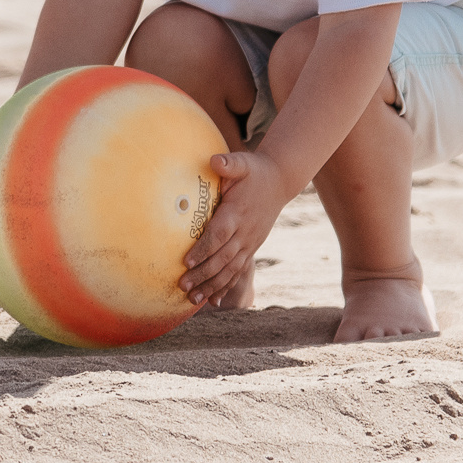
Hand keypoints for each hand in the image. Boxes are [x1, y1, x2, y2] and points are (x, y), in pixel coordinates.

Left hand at [180, 150, 285, 305]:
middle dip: (202, 274)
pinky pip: (238, 271)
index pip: (218, 235)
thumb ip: (229, 164)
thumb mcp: (243, 163)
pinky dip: (226, 287)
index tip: (186, 261)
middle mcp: (244, 232)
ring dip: (212, 286)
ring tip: (193, 299)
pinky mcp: (251, 248)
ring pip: (230, 270)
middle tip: (182, 286)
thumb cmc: (254, 171)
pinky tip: (214, 302)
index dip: (203, 249)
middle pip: (222, 258)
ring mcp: (249, 243)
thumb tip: (214, 161)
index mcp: (237, 213)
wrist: (279, 182)